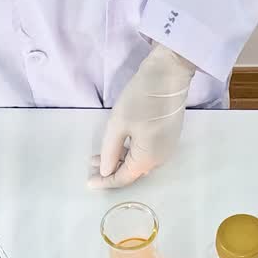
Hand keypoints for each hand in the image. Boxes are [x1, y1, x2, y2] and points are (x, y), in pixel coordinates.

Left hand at [89, 43, 195, 188]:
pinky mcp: (168, 137)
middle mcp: (160, 159)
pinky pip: (148, 153)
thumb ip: (110, 152)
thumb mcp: (118, 125)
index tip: (88, 182)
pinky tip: (119, 145)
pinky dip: (132, 153)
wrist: (169, 75)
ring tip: (100, 155)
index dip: (105, 182)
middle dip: (111, 171)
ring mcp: (167, 148)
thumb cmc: (140, 99)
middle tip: (91, 165)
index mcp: (147, 159)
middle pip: (133, 173)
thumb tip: (105, 172)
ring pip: (140, 163)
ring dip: (120, 161)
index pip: (123, 179)